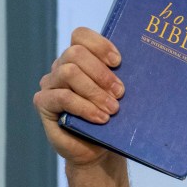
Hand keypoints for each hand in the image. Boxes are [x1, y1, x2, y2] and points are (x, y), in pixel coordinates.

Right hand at [32, 27, 124, 166]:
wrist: (97, 150)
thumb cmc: (110, 119)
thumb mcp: (117, 96)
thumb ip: (120, 79)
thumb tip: (143, 67)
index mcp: (79, 59)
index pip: (81, 36)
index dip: (100, 45)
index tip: (118, 62)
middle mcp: (61, 67)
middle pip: (76, 53)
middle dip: (101, 73)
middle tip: (120, 93)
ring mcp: (50, 84)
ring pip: (69, 72)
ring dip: (95, 91)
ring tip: (113, 109)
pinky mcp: (43, 103)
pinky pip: (62, 97)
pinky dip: (85, 107)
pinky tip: (100, 118)